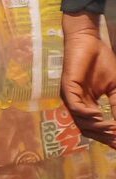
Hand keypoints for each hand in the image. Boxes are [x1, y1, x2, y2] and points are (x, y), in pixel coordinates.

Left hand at [64, 14, 115, 145]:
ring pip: (81, 121)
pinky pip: (75, 106)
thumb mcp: (115, 87)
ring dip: (98, 127)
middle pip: (87, 128)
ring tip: (113, 129)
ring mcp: (70, 98)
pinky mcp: (67, 89)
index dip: (107, 136)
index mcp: (87, 105)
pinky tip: (99, 116)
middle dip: (104, 136)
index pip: (95, 127)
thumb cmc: (101, 62)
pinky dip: (87, 114)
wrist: (89, 42)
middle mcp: (76, 104)